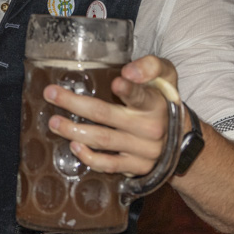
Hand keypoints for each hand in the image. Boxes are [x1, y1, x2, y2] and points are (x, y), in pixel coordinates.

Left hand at [43, 55, 179, 176]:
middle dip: (75, 104)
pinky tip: (73, 146)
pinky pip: (110, 165)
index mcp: (155, 103)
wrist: (182, 139)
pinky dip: (89, 158)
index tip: (117, 82)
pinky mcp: (136, 167)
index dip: (129, 90)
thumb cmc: (164, 99)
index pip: (142, 95)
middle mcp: (149, 128)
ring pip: (103, 140)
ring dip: (74, 131)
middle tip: (51, 94)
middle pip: (107, 115)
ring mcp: (142, 150)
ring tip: (53, 122)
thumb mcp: (166, 76)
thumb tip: (129, 71)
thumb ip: (151, 66)